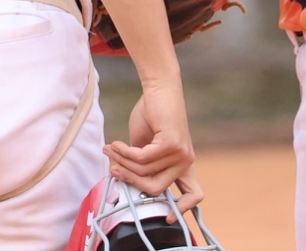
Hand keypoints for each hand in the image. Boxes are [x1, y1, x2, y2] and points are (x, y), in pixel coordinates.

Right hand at [104, 82, 198, 208]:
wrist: (160, 88)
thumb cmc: (152, 115)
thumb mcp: (144, 145)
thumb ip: (137, 164)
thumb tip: (118, 177)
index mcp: (182, 165)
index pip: (195, 193)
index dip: (184, 208)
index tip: (168, 217)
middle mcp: (186, 162)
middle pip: (156, 188)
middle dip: (130, 180)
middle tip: (112, 169)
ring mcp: (181, 154)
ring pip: (145, 171)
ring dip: (122, 161)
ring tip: (109, 150)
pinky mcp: (172, 144)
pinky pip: (143, 158)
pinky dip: (125, 153)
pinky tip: (115, 144)